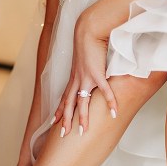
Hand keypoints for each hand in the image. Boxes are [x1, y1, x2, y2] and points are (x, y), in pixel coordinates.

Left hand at [51, 0, 119, 135]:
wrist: (88, 30)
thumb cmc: (88, 42)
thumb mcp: (84, 58)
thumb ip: (87, 68)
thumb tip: (91, 72)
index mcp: (73, 77)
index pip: (63, 97)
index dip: (59, 109)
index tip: (53, 121)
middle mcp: (77, 79)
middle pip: (69, 104)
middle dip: (65, 120)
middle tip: (62, 134)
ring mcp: (86, 78)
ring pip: (81, 102)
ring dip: (82, 118)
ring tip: (82, 131)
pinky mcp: (98, 74)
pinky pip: (104, 92)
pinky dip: (109, 103)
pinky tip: (113, 113)